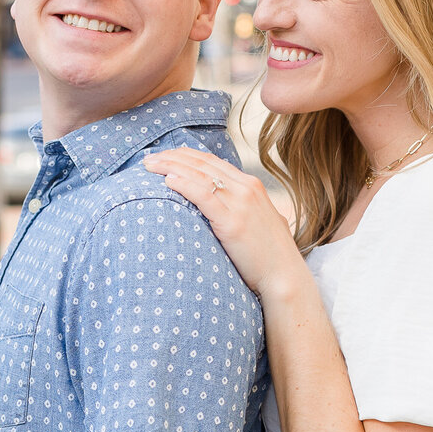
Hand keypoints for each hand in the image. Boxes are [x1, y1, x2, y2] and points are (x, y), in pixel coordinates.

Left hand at [144, 149, 303, 298]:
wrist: (284, 276)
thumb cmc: (270, 255)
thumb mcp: (260, 221)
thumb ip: (245, 209)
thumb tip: (228, 209)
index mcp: (251, 185)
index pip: (212, 161)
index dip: (185, 155)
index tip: (165, 156)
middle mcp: (246, 188)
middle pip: (202, 164)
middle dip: (172, 157)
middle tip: (148, 158)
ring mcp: (241, 203)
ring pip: (199, 175)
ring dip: (170, 167)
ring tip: (149, 166)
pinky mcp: (233, 222)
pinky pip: (203, 196)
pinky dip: (184, 185)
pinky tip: (167, 181)